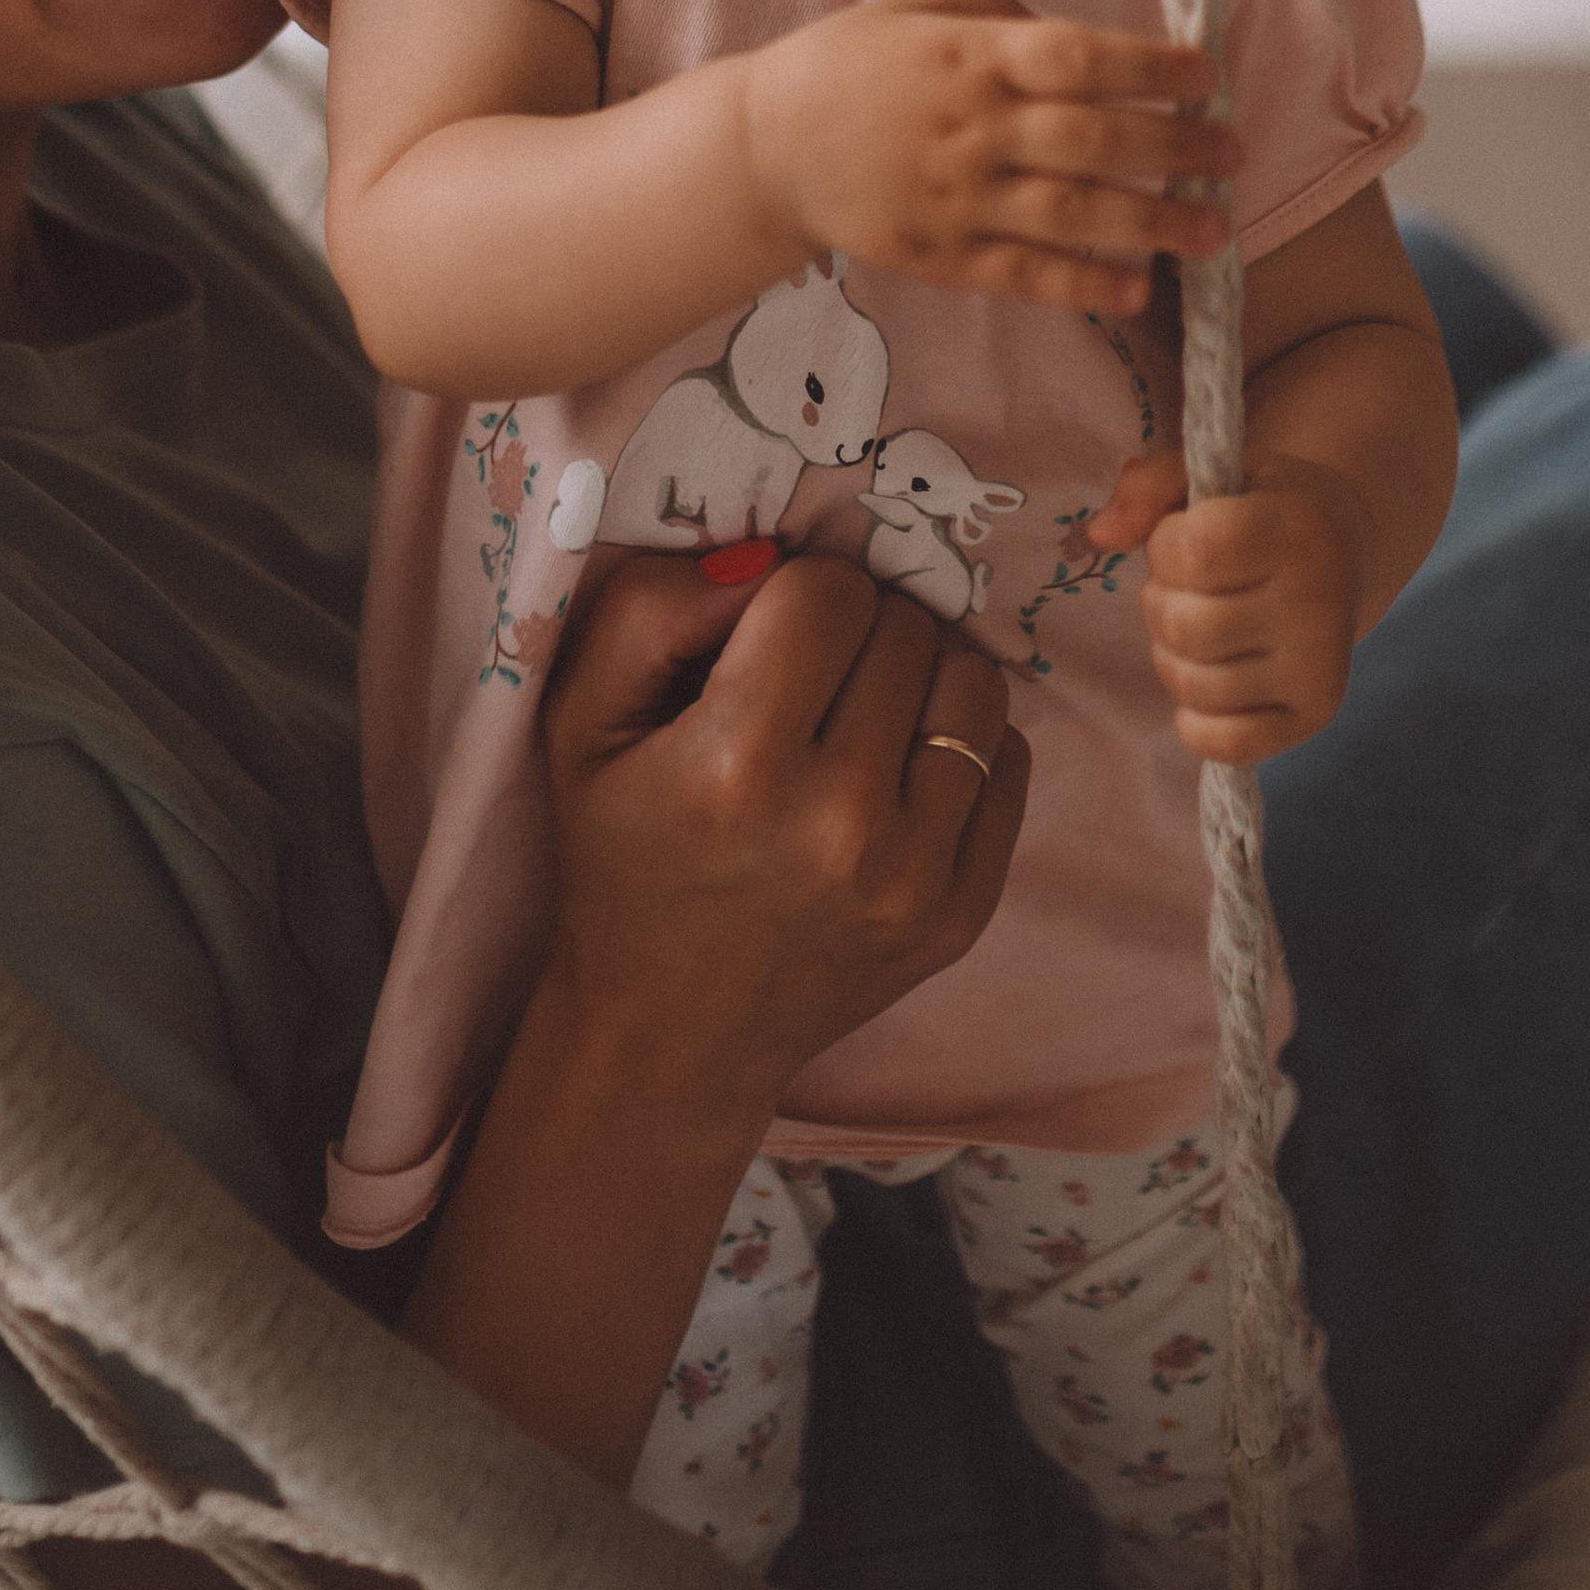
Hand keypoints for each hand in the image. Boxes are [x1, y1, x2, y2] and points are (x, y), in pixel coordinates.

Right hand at [537, 546, 1028, 1136]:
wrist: (670, 1033)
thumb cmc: (620, 856)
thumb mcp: (580, 720)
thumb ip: (650, 606)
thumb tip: (763, 556)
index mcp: (737, 765)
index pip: (831, 592)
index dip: (795, 596)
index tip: (764, 641)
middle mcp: (839, 823)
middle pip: (906, 628)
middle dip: (858, 630)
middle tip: (810, 678)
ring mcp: (913, 876)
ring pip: (975, 683)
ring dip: (920, 676)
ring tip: (862, 713)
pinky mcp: (962, 913)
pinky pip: (1010, 760)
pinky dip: (961, 745)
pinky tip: (898, 771)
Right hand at [739, 0, 1235, 321]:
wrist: (761, 147)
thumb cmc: (843, 66)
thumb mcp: (911, 9)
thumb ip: (996, 12)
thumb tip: (1072, 33)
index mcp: (967, 57)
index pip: (1077, 59)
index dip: (1149, 66)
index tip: (1206, 74)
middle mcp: (969, 127)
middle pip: (1090, 140)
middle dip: (1175, 147)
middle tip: (1233, 155)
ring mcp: (955, 198)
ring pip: (1070, 214)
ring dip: (1151, 223)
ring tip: (1214, 232)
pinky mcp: (940, 257)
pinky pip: (1024, 275)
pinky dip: (1083, 285)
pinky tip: (1137, 290)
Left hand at [1139, 458, 1371, 763]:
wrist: (1344, 549)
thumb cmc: (1262, 506)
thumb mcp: (1213, 476)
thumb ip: (1149, 486)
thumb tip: (1100, 534)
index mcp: (1296, 528)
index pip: (1193, 553)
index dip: (1165, 544)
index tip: (1186, 534)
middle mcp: (1317, 602)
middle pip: (1184, 626)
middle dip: (1162, 602)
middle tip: (1189, 586)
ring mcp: (1318, 667)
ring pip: (1193, 686)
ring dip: (1172, 656)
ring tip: (1199, 625)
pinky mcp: (1313, 716)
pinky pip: (1223, 743)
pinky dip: (1195, 719)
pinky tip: (1208, 676)